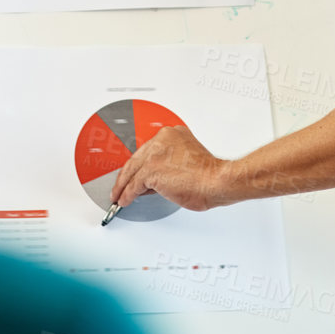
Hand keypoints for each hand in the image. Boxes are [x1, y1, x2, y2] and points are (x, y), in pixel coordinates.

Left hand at [111, 125, 232, 212]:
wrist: (215, 181)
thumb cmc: (208, 174)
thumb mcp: (187, 160)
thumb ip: (169, 162)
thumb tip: (155, 179)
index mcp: (172, 134)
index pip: (148, 150)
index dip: (139, 164)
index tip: (133, 172)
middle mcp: (161, 140)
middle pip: (136, 159)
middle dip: (126, 175)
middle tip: (120, 186)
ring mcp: (155, 154)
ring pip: (132, 172)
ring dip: (123, 186)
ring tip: (119, 196)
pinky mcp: (150, 170)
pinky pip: (133, 185)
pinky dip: (127, 195)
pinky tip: (124, 200)